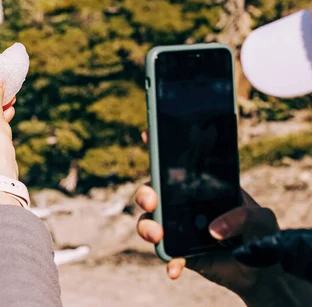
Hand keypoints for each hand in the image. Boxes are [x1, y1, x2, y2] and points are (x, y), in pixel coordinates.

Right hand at [136, 131, 280, 298]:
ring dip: (147, 226)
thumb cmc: (261, 233)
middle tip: (151, 201)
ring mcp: (178, 228)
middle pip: (152, 192)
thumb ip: (242, 216)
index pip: (176, 163)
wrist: (261, 269)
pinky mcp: (180, 252)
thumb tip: (213, 229)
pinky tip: (175, 269)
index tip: (149, 135)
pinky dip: (168, 261)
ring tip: (159, 236)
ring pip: (149, 221)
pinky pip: (166, 254)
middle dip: (145, 193)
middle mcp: (182, 204)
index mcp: (199, 186)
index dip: (159, 147)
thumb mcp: (261, 218)